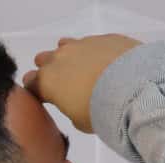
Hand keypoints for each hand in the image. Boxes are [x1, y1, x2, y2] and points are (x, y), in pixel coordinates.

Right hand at [23, 34, 142, 133]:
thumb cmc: (100, 112)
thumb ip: (69, 108)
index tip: (44, 98)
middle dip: (50, 70)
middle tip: (64, 84)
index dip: (35, 91)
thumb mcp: (79, 122)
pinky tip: (106, 65)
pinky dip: (93, 53)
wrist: (134, 88)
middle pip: (43, 60)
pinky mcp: (104, 38)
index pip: (29, 83)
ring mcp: (81, 44)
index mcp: (47, 81)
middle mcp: (60, 58)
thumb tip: (74, 102)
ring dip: (69, 57)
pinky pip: (91, 43)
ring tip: (84, 71)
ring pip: (65, 46)